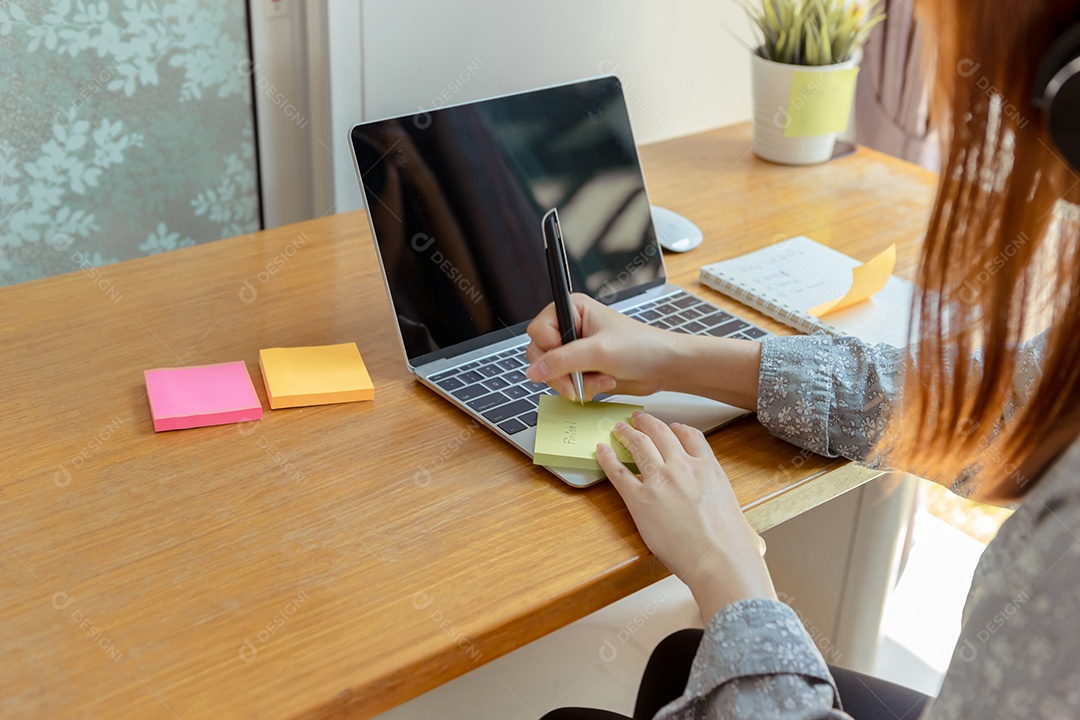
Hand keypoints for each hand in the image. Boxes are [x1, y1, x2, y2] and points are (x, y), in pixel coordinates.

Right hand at [525, 293, 762, 408]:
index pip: (538, 331)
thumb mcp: (599, 352)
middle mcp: (570, 327)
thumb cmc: (641, 347)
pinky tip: (602, 383)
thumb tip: (533, 371)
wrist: (663, 367)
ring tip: (600, 379)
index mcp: (572, 309)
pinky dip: (581, 388)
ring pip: (551, 372)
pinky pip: (564, 382)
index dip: (549, 348)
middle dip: (561, 372)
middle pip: (540, 354)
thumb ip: (562, 360)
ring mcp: (574, 349)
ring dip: (574, 383)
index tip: (568, 358)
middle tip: (578, 381)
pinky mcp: (581, 367)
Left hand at [598, 411, 775, 621]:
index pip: (691, 436)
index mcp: (709, 468)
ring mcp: (660, 480)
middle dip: (648, 423)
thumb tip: (749, 540)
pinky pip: (618, 472)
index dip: (678, 429)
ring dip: (627, 433)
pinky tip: (602, 450)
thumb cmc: (733, 545)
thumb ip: (731, 515)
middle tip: (638, 419)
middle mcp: (683, 467)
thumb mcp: (739, 516)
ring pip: (639, 445)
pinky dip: (608, 458)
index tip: (672, 428)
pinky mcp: (639, 499)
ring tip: (620, 428)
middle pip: (661, 434)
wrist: (718, 559)